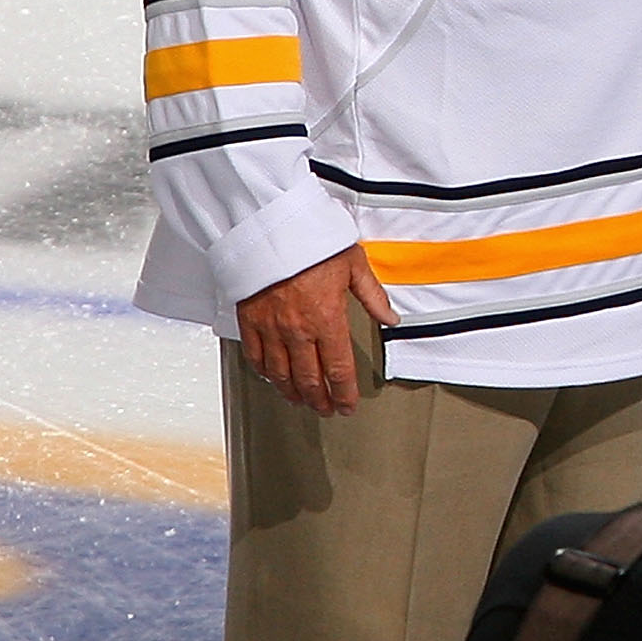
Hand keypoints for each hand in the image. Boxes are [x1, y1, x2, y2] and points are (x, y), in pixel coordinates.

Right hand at [234, 245, 393, 415]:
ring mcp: (271, 329)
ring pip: (282, 375)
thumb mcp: (354, 265)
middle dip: (320, 399)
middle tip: (327, 409)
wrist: (271, 231)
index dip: (344, 392)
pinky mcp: (250, 322)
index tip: (348, 405)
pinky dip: (266, 374)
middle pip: (309, 379)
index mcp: (327, 319)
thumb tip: (391, 318)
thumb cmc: (313, 243)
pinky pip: (256, 358)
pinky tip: (273, 380)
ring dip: (294, 393)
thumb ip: (373, 297)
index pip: (338, 369)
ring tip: (303, 401)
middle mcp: (298, 330)